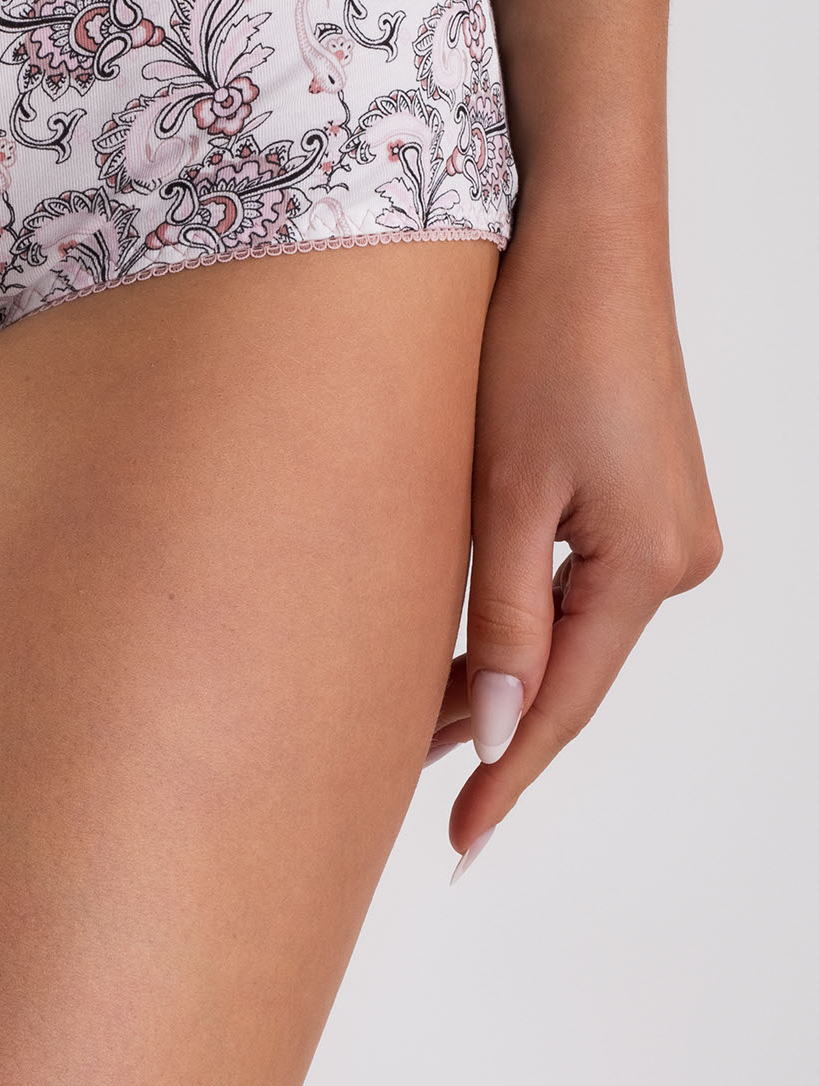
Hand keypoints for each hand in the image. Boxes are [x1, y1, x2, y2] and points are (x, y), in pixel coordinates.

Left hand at [427, 212, 719, 874]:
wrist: (582, 241)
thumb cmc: (537, 347)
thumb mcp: (505, 490)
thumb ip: (506, 616)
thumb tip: (502, 733)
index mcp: (647, 567)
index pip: (565, 704)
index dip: (510, 778)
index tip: (460, 845)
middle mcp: (674, 559)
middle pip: (570, 675)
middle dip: (496, 731)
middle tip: (412, 793)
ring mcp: (663, 528)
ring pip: (569, 633)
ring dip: (501, 675)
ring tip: (419, 727)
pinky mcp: (639, 497)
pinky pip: (576, 587)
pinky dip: (521, 621)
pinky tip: (468, 647)